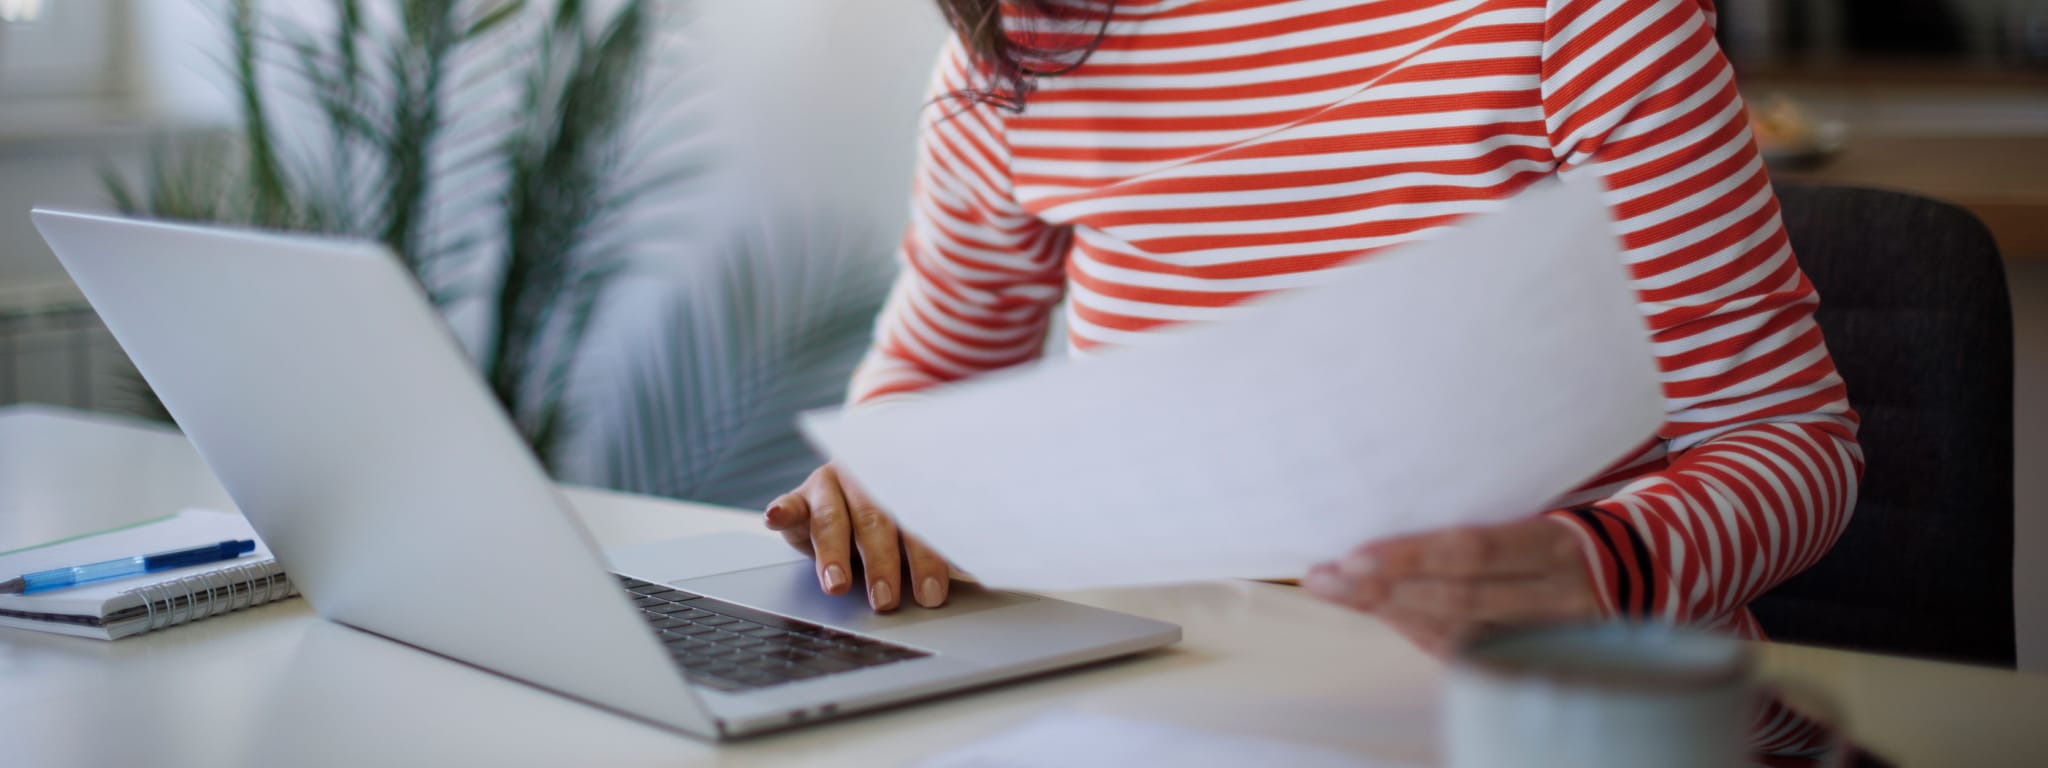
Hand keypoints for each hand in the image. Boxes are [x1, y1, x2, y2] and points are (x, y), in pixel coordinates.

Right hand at [763, 464, 951, 611]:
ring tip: (836, 584)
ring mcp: (832, 487)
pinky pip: (790, 504)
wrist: (857, 486)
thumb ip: (928, 552)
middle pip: (877, 522)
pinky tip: (775, 517)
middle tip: (885, 599)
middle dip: (882, 564)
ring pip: (833, 520)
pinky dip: (782, 511)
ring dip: (834, 554)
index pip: (919, 525)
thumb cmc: (894, 522)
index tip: (931, 595)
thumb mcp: (912, 536)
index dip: (926, 560)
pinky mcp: (800, 496)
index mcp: (906, 490)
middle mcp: (869, 483)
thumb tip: (961, 582)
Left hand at [1303, 517, 1600, 656]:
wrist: (1647, 567)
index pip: (1475, 551)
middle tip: (1324, 577)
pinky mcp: (1534, 658)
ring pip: (1455, 633)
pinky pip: (1464, 652)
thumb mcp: (1545, 503)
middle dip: (1382, 590)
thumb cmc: (1570, 523)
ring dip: (1387, 611)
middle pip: (1456, 598)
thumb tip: (1397, 490)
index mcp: (1556, 544)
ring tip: (1334, 590)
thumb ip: (1489, 508)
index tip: (1353, 553)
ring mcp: (1545, 636)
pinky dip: (1415, 630)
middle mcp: (1554, 596)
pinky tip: (1377, 610)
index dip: (1412, 557)